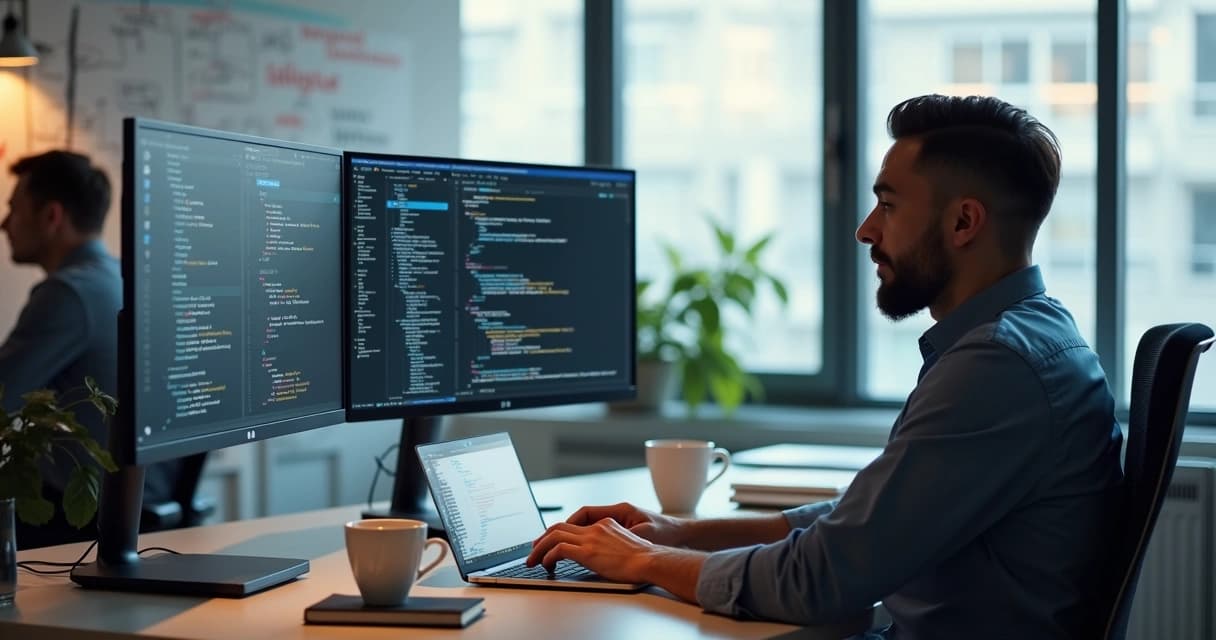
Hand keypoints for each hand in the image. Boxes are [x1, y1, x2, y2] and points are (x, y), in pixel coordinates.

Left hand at [526, 517, 655, 582]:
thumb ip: (609, 545)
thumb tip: (600, 557)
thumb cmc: (643, 558)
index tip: (550, 542)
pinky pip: (559, 549)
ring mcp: (590, 538)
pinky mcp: (587, 551)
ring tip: (533, 560)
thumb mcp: (624, 545)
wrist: (650, 560)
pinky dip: (548, 556)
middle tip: (533, 550)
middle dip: (542, 538)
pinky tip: (546, 565)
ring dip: (540, 548)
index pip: (574, 524)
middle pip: (559, 526)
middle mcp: (595, 528)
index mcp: (604, 524)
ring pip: (554, 536)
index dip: (558, 533)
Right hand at [565, 502, 687, 546]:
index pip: (585, 513)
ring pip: (589, 527)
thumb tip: (597, 543)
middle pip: (583, 519)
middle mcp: (618, 514)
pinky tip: (582, 553)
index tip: (555, 536)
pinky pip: (598, 534)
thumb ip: (618, 538)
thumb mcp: (641, 535)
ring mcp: (621, 522)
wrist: (683, 536)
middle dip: (564, 531)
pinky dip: (587, 542)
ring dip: (574, 537)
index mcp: (621, 511)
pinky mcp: (624, 531)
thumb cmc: (666, 533)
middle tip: (548, 543)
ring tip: (558, 549)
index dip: (568, 524)